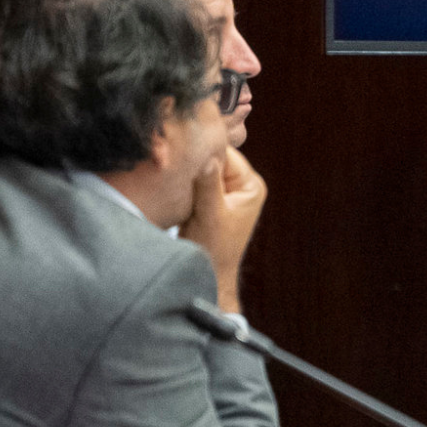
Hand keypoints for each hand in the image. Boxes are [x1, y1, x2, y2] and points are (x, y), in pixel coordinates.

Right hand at [179, 145, 266, 310]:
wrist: (208, 275)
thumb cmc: (212, 249)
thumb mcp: (210, 214)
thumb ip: (209, 185)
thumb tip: (208, 155)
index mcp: (251, 186)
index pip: (227, 154)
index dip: (204, 151)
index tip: (182, 151)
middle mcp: (243, 185)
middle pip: (215, 159)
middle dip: (196, 163)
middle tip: (176, 167)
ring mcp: (228, 192)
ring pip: (204, 170)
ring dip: (190, 174)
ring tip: (176, 181)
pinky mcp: (213, 200)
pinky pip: (198, 181)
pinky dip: (187, 183)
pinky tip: (176, 187)